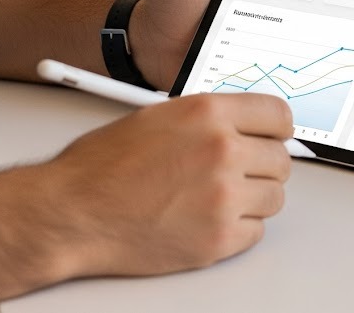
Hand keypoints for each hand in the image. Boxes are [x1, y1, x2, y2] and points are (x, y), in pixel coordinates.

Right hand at [18, 93, 292, 276]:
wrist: (72, 213)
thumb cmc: (101, 167)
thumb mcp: (157, 118)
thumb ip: (206, 119)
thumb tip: (243, 126)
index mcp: (208, 113)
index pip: (278, 115)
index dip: (277, 128)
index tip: (274, 137)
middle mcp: (221, 151)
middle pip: (281, 160)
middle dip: (263, 166)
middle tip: (241, 172)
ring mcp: (223, 197)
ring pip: (274, 198)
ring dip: (252, 199)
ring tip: (217, 198)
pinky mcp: (218, 239)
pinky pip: (256, 232)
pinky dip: (238, 229)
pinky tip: (207, 219)